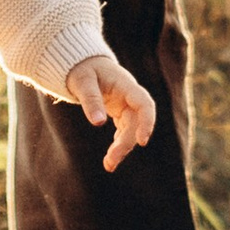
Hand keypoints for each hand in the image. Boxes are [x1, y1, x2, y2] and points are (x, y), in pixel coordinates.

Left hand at [64, 51, 156, 172]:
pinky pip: (124, 131)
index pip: (144, 103)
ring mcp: (126, 105)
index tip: (142, 141)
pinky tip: (110, 158)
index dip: (147, 122)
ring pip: (131, 130)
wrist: (82, 63)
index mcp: (125, 85)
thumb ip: (90, 100)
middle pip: (135, 123)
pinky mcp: (120, 112)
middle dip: (126, 143)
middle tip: (110, 162)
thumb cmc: (82, 69)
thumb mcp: (82, 81)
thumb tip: (98, 123)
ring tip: (109, 165)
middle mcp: (129, 96)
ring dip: (122, 147)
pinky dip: (118, 144)